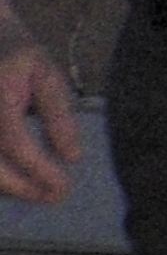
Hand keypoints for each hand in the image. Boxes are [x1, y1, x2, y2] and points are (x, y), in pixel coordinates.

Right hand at [0, 31, 74, 204]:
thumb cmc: (17, 57)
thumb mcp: (47, 77)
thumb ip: (58, 117)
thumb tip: (72, 158)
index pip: (15, 143)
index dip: (39, 170)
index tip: (63, 188)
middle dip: (22, 189)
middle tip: (54, 197)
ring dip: (8, 187)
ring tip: (39, 190)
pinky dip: (0, 176)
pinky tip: (19, 180)